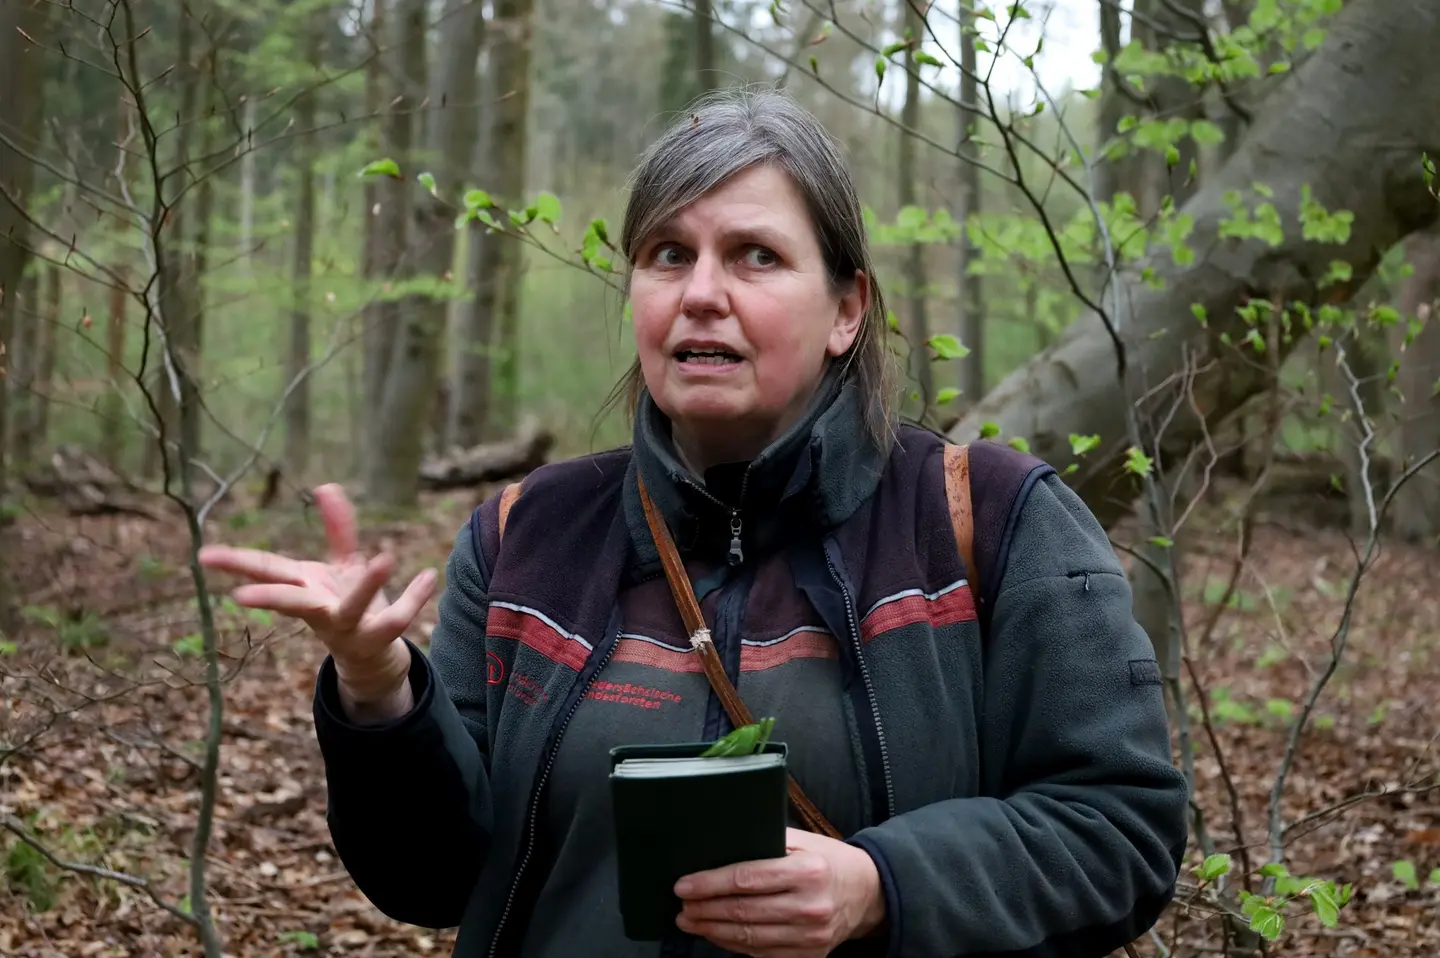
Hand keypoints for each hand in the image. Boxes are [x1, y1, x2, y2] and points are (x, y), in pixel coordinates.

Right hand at [197, 483, 438, 721]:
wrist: (370, 655)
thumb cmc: (345, 604)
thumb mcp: (340, 564)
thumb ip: (337, 527)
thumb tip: (326, 484)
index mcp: (305, 586)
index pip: (266, 569)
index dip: (234, 561)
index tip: (203, 555)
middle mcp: (319, 609)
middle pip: (291, 603)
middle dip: (269, 598)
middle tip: (240, 595)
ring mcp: (347, 627)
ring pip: (353, 610)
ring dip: (368, 586)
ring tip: (385, 558)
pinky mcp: (377, 637)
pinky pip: (397, 617)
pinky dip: (414, 596)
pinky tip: (430, 575)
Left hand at [673, 827, 885, 956]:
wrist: (869, 893)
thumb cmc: (829, 861)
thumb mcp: (805, 841)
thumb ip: (768, 841)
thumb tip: (722, 843)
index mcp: (807, 871)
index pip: (747, 879)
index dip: (710, 883)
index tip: (684, 885)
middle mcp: (810, 905)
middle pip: (744, 911)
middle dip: (705, 909)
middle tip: (681, 906)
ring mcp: (811, 936)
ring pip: (750, 938)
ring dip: (713, 931)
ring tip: (690, 921)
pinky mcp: (811, 955)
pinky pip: (763, 954)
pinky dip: (734, 946)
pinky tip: (717, 935)